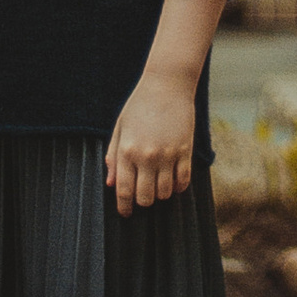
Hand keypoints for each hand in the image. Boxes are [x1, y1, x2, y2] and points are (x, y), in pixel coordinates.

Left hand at [105, 71, 197, 210]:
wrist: (167, 84)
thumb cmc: (139, 104)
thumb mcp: (120, 127)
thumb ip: (113, 156)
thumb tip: (111, 183)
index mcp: (127, 150)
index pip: (124, 190)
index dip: (124, 207)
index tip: (126, 213)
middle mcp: (147, 156)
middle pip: (145, 197)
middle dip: (143, 202)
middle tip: (143, 197)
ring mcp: (167, 154)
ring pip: (165, 192)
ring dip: (161, 194)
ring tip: (159, 186)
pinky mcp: (185, 150)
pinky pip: (183, 181)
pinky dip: (178, 187)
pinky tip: (174, 182)